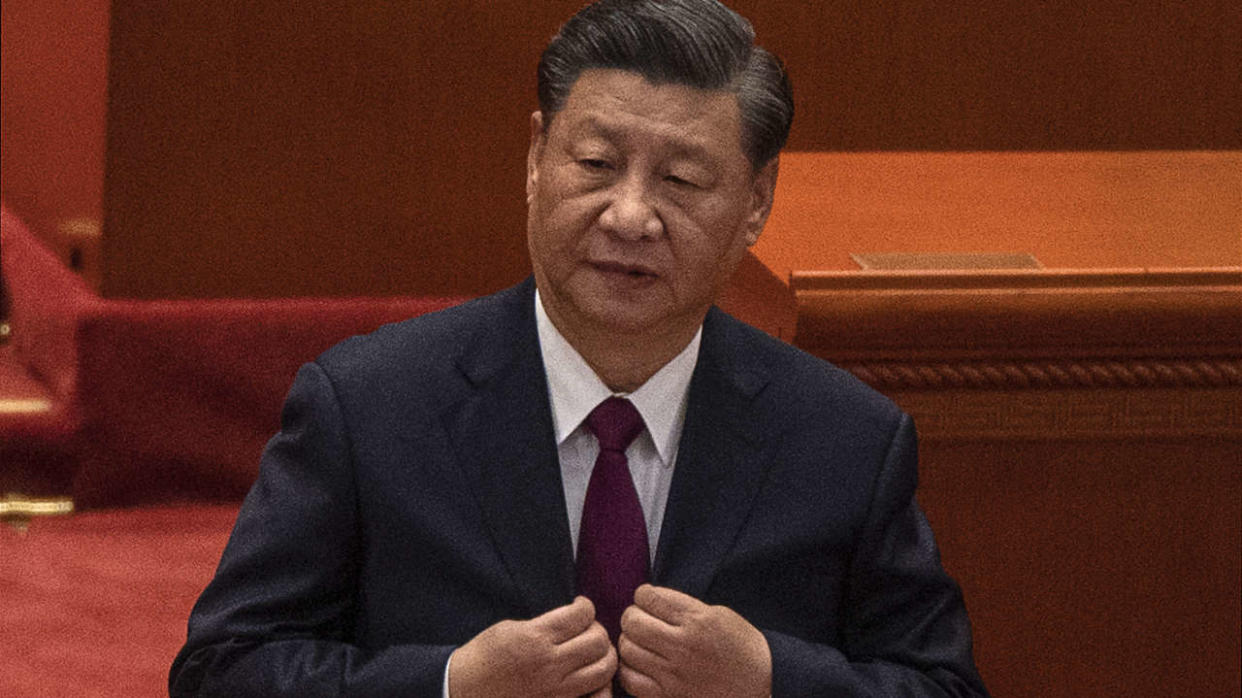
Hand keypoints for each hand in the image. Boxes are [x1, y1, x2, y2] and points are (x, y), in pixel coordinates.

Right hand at [449, 596, 616, 697]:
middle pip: (598, 641)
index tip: (581, 607)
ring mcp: (555, 690)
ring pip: (604, 670)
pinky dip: (600, 685)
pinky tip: (590, 678)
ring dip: (603, 656)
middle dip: (598, 630)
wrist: (464, 691)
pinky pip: (594, 696)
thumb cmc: (485, 656)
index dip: (585, 606)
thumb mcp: (511, 628)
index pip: (580, 615)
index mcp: (535, 637)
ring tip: (592, 653)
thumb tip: (574, 619)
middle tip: (588, 630)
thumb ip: (545, 624)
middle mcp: (549, 664)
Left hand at [617, 584, 770, 696]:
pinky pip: (630, 680)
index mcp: (698, 620)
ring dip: (629, 641)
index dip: (643, 595)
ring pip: (627, 649)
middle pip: (632, 622)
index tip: (647, 599)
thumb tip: (650, 600)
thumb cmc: (741, 647)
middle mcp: (684, 645)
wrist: (762, 684)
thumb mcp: (719, 614)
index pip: (650, 597)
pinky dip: (628, 669)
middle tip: (639, 619)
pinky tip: (639, 664)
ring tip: (640, 642)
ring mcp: (674, 673)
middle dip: (632, 615)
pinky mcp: (669, 696)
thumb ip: (684, 607)